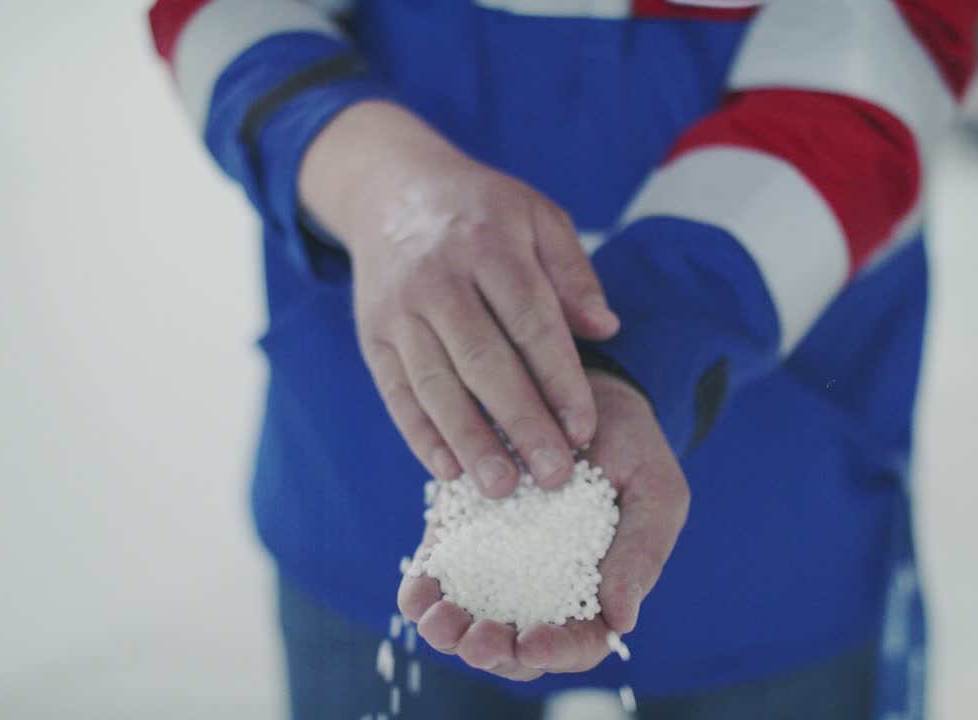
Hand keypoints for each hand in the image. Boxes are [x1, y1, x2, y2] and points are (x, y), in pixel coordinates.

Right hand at [299, 101, 619, 497]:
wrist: (391, 191)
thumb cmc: (481, 212)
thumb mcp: (537, 217)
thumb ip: (572, 273)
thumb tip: (605, 329)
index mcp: (489, 245)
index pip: (530, 321)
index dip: (558, 378)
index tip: (583, 428)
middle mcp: (439, 278)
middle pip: (483, 359)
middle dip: (520, 422)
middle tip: (553, 475)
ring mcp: (399, 309)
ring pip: (435, 383)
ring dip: (469, 440)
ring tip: (503, 488)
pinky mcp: (372, 335)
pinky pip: (396, 392)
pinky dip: (420, 434)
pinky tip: (448, 471)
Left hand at [396, 371, 689, 680]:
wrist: (575, 388)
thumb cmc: (630, 445)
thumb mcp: (653, 489)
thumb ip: (642, 552)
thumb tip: (620, 620)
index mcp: (599, 590)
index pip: (580, 642)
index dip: (558, 651)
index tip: (534, 640)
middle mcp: (543, 589)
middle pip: (516, 647)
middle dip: (493, 651)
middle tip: (476, 639)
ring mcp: (497, 566)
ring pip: (470, 624)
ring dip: (450, 634)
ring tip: (439, 623)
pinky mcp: (460, 537)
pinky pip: (436, 578)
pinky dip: (422, 593)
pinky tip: (417, 592)